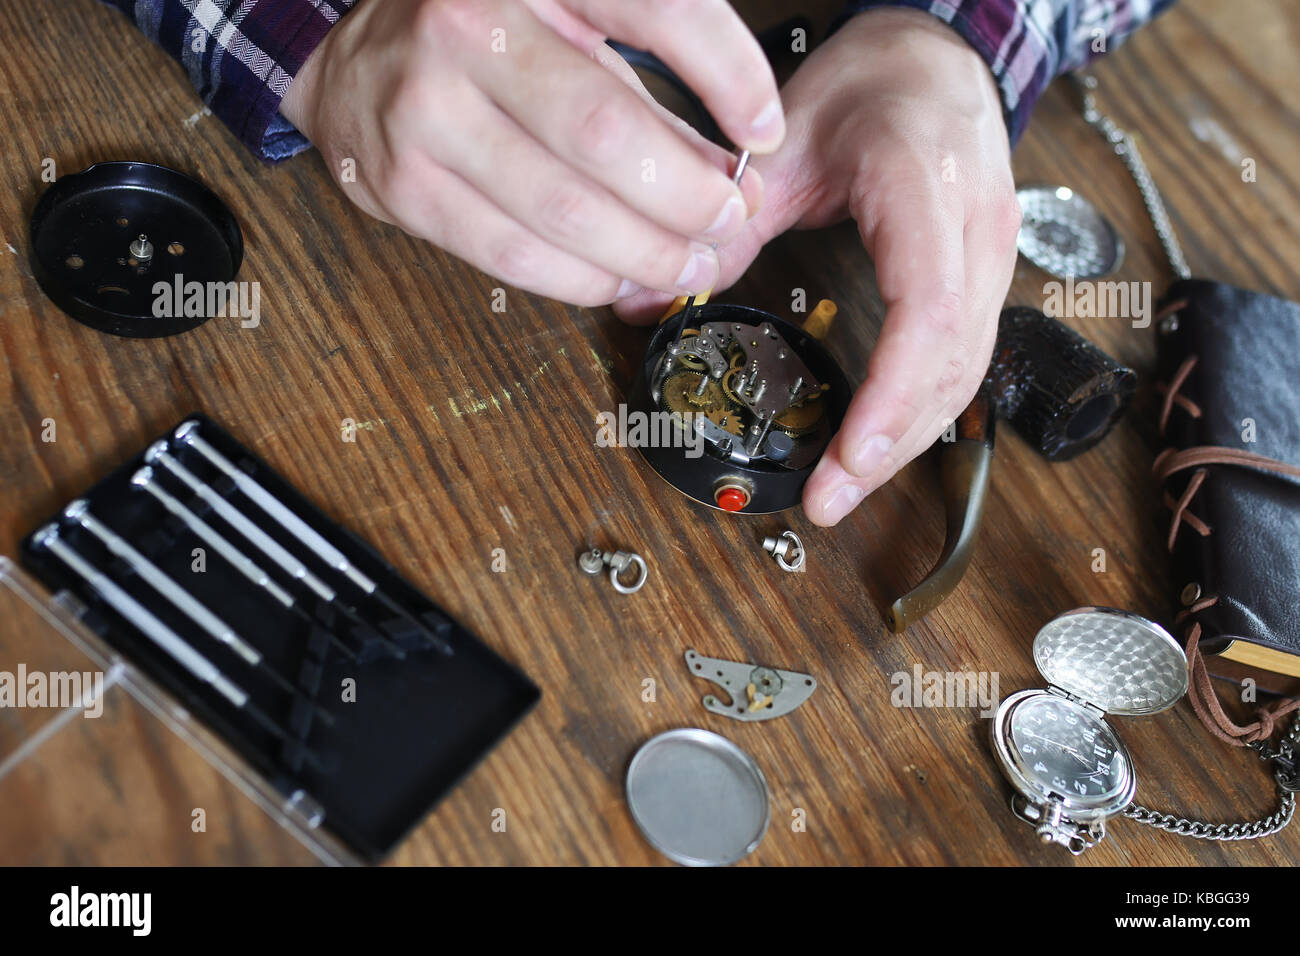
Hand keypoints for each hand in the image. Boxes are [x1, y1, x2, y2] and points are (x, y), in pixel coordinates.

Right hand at [279, 0, 781, 304]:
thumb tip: (735, 170)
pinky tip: (621, 278)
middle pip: (605, 132)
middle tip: (727, 222)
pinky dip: (583, 277)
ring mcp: (425, 109)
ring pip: (562, 208)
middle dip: (687, 195)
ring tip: (690, 264)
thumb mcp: (570, 26)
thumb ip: (651, 87)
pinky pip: (512, 253)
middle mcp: (468, 26)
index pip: (655, 8)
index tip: (765, 135)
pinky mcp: (404, 185)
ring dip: (645, 252)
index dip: (728, 75)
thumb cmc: (484, 39)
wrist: (352, 63)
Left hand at [616, 9, 1020, 525]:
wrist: (936, 58)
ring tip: (844, 487)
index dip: (892, 394)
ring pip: (966, 372)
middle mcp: (977, 230)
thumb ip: (724, 222)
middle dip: (892, 442)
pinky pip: (963, 359)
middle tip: (829, 498)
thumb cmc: (872, 84)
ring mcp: (992, 259)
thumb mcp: (783, 143)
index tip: (848, 454)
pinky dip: (919, 409)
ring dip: (908, 439)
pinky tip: (876, 443)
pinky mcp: (985, 280)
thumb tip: (645, 299)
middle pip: (952, 363)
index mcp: (926, 186)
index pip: (929, 311)